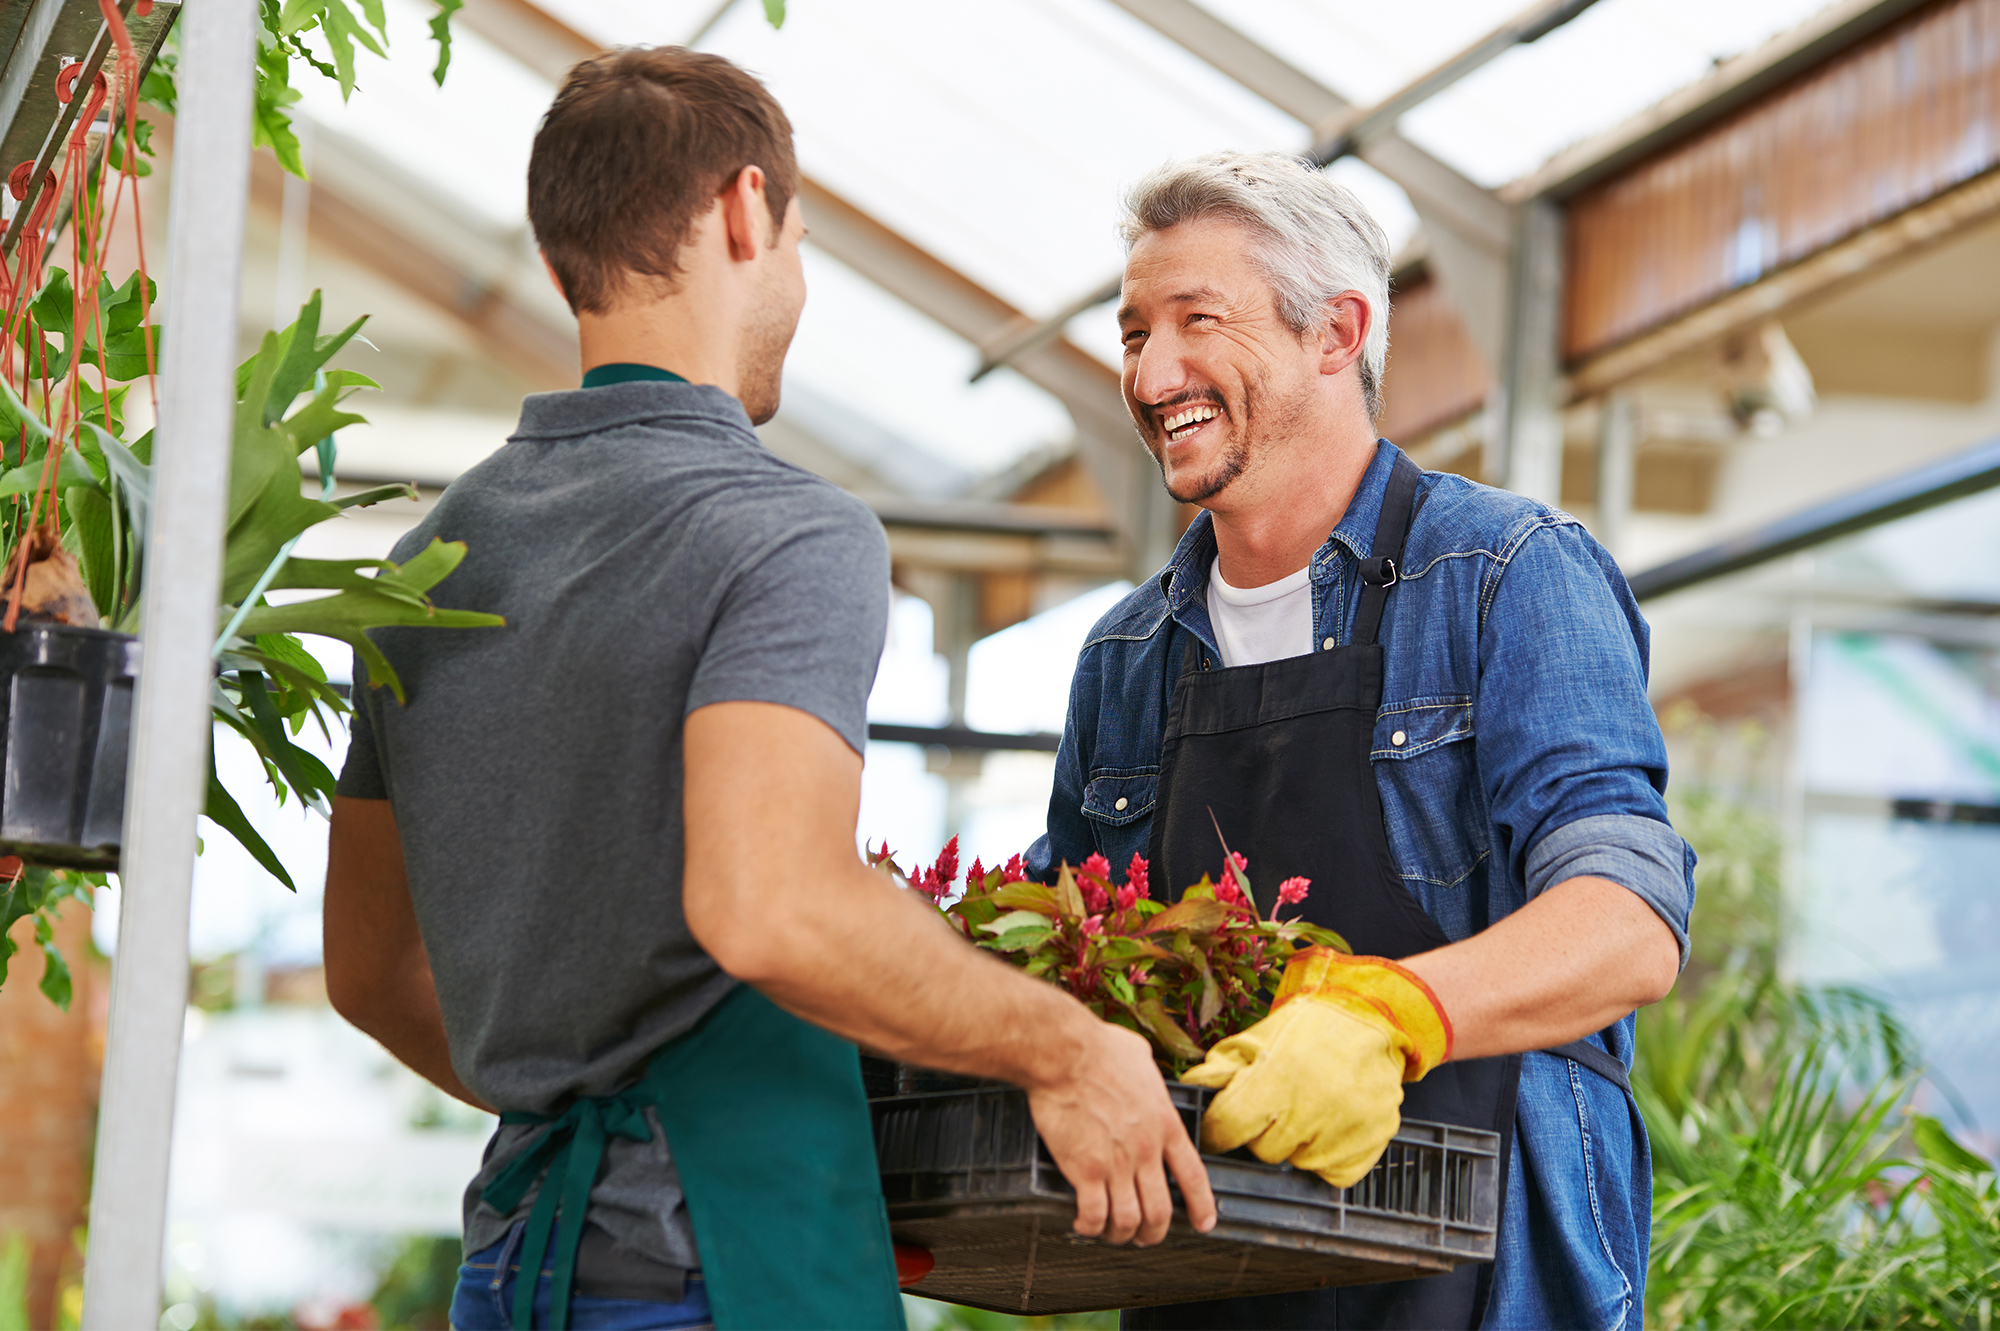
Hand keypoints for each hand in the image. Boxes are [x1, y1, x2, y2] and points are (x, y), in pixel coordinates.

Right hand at [1026, 1022, 1217, 1245]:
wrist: (1065, 1053)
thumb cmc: (1098, 1048)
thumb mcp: (1140, 1056)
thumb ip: (1149, 1076)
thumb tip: (1143, 1070)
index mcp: (1164, 1124)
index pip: (1193, 1177)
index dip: (1201, 1206)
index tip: (1203, 1224)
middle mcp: (1146, 1149)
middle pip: (1160, 1211)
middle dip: (1154, 1232)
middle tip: (1144, 1236)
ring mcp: (1116, 1163)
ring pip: (1129, 1220)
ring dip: (1121, 1234)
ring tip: (1111, 1233)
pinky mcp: (1085, 1170)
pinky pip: (1094, 1215)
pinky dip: (1090, 1226)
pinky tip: (1083, 1223)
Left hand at [1182, 950, 1449, 1187]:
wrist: (1370, 1019)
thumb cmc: (1307, 1029)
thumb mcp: (1256, 1040)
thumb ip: (1220, 1070)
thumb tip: (1190, 1092)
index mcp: (1276, 1079)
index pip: (1228, 1128)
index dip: (1219, 1130)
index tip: (1223, 1126)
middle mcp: (1312, 1109)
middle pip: (1263, 1150)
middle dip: (1263, 1131)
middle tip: (1278, 1105)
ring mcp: (1345, 1130)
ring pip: (1298, 1162)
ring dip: (1296, 1143)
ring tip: (1308, 1108)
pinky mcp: (1371, 1143)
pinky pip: (1332, 1172)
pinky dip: (1326, 1155)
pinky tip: (1329, 1125)